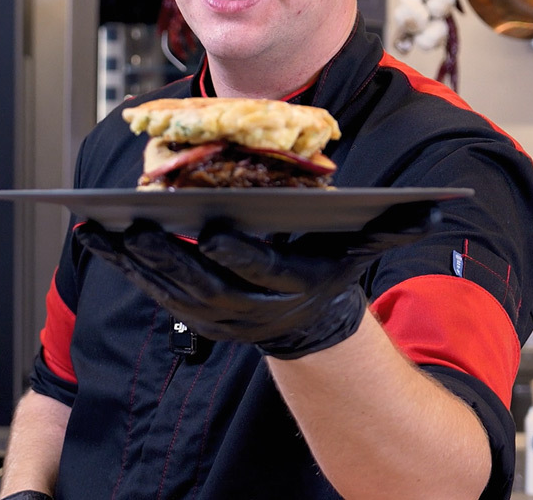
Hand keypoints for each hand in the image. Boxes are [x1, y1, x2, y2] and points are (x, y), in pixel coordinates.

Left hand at [74, 201, 438, 358]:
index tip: (216, 234)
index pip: (264, 271)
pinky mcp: (188, 308)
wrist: (305, 323)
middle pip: (203, 282)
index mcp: (290, 284)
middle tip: (136, 226)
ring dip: (132, 259)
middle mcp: (249, 304)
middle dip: (167, 256)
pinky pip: (148, 287)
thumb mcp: (361, 253)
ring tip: (101, 225)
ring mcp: (215, 312)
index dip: (241, 255)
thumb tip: (436, 208)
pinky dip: (120, 263)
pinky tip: (96, 235)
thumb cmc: (329, 272)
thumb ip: (388, 229)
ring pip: (167, 287)